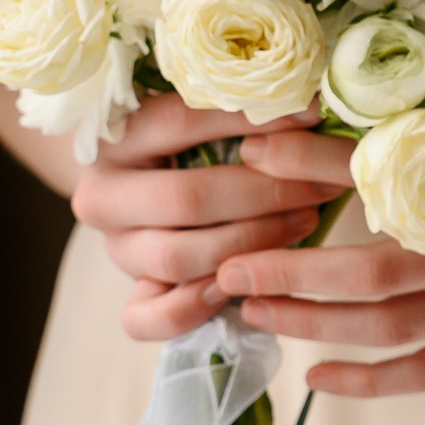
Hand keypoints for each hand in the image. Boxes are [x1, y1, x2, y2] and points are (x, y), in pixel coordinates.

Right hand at [69, 96, 336, 340]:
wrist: (143, 187)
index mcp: (117, 136)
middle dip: (266, 193)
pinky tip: (242, 288)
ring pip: (176, 257)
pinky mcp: (129, 296)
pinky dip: (194, 309)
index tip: (314, 116)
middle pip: (188, 198)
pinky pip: (148, 318)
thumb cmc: (193, 143)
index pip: (183, 121)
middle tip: (321, 186)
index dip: (253, 119)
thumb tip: (315, 106)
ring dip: (251, 244)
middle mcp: (103, 194)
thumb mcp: (207, 119)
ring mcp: (115, 249)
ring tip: (306, 223)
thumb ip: (244, 112)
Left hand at [214, 129, 424, 397]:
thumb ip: (417, 143)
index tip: (247, 160)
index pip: (383, 177)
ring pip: (394, 327)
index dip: (309, 170)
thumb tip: (311, 136)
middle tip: (228, 266)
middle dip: (292, 273)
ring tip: (255, 307)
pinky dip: (371, 381)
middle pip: (375, 274)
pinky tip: (318, 375)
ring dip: (315, 322)